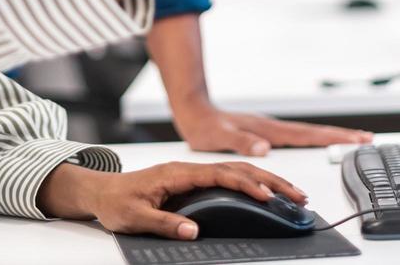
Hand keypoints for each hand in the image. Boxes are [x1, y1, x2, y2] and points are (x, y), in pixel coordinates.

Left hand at [88, 161, 306, 240]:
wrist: (102, 191)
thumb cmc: (116, 202)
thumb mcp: (135, 217)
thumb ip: (164, 223)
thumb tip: (193, 230)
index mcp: (177, 174)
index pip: (220, 175)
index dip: (246, 185)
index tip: (268, 197)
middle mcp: (188, 170)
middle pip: (236, 169)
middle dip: (269, 180)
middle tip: (297, 194)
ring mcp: (191, 173)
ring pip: (236, 171)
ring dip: (265, 180)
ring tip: (291, 193)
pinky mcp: (192, 180)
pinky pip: (228, 178)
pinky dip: (250, 183)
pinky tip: (265, 193)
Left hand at [172, 102, 371, 155]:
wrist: (194, 111)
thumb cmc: (204, 126)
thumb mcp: (218, 137)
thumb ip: (241, 142)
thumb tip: (264, 148)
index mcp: (267, 130)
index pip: (306, 135)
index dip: (332, 138)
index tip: (355, 139)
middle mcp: (273, 127)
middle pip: (314, 132)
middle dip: (341, 135)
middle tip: (367, 138)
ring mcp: (271, 128)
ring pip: (308, 133)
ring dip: (331, 136)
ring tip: (353, 140)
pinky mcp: (267, 132)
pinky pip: (298, 135)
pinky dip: (314, 138)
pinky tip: (318, 143)